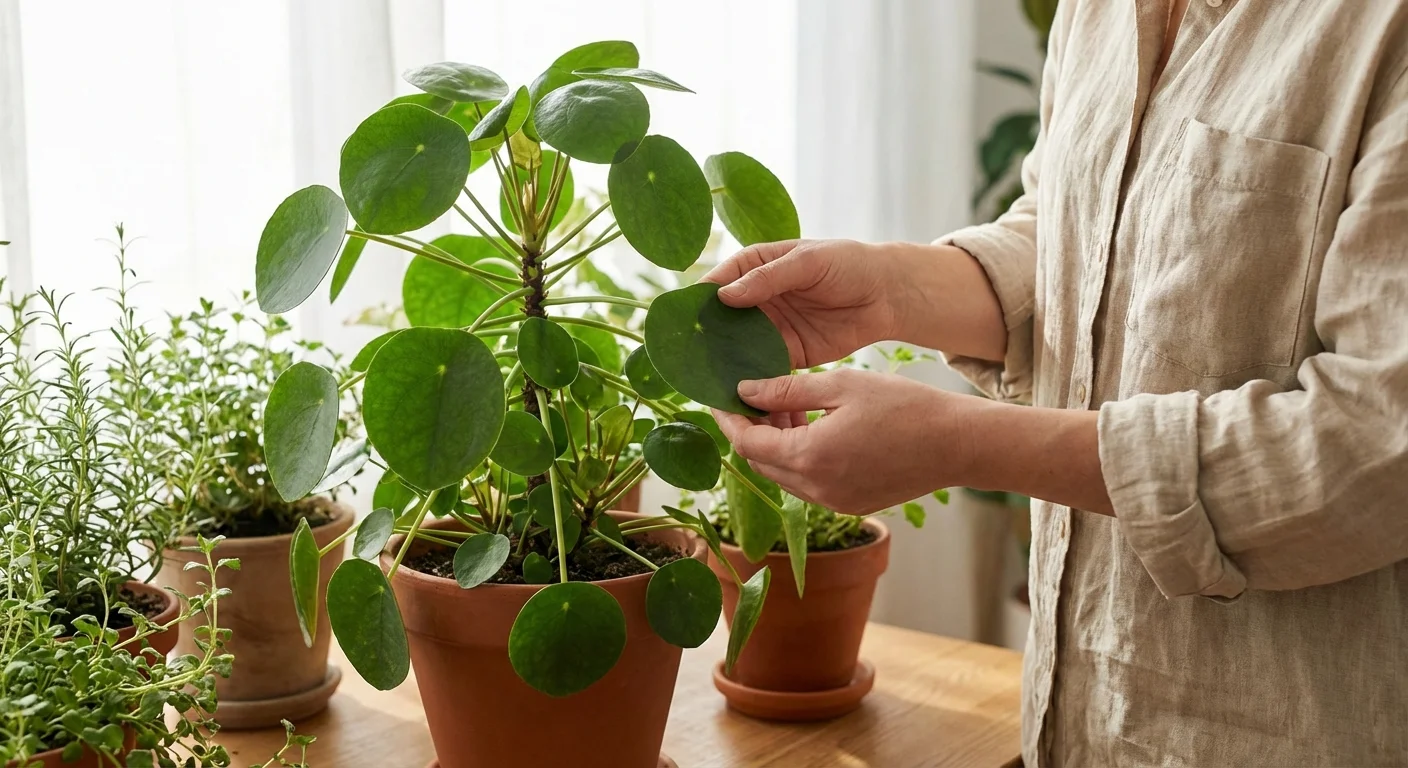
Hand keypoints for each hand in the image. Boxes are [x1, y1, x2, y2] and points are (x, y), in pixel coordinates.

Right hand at [701, 239, 902, 368]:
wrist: (887, 295)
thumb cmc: (849, 265)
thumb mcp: (808, 262)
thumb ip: (768, 278)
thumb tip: (724, 295)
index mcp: (757, 266)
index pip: (719, 281)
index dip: (699, 298)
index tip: (682, 317)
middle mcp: (757, 298)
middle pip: (722, 318)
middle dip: (704, 335)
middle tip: (684, 354)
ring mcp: (771, 327)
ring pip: (737, 346)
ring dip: (722, 360)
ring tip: (702, 377)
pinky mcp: (788, 353)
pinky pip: (762, 367)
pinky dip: (749, 378)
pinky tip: (734, 390)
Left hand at [713, 370, 1114, 516]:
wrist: (960, 445)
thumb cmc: (907, 407)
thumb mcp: (843, 385)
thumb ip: (787, 389)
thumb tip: (744, 390)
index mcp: (810, 457)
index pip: (747, 443)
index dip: (728, 418)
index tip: (718, 395)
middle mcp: (816, 489)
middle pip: (761, 462)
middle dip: (751, 430)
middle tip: (755, 394)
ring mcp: (834, 502)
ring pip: (784, 475)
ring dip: (776, 444)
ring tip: (789, 405)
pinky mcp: (850, 504)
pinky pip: (809, 483)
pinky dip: (800, 457)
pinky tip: (815, 426)